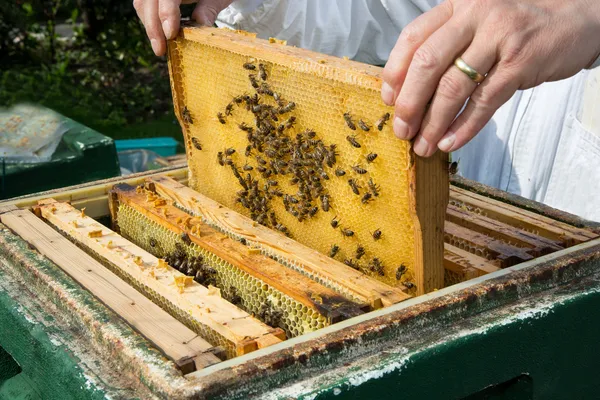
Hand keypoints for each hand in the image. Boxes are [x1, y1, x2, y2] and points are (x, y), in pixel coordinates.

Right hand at [133, 0, 233, 55]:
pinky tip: (160, 37)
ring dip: (150, 27)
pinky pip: (144, 6)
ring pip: (142, 5)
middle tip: (160, 50)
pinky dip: (150, 23)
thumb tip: (201, 26)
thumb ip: (208, 10)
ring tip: (160, 47)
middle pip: (148, 2)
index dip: (166, 14)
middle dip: (153, 27)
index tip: (170, 34)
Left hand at [381, 0, 599, 156]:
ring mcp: (499, 38)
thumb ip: (444, 48)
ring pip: (454, 87)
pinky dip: (464, 127)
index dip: (394, 72)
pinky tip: (450, 142)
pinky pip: (484, 102)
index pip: (412, 38)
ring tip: (424, 145)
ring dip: (434, 123)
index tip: (388, 100)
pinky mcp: (521, 63)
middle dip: (409, 103)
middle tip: (402, 130)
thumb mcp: (475, 26)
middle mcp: (475, 16)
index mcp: (456, 7)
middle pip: (427, 64)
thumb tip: (406, 92)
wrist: (573, 20)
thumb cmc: (515, 29)